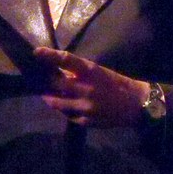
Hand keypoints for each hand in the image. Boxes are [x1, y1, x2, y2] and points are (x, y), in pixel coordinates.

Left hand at [33, 47, 149, 127]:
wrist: (136, 104)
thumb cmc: (117, 83)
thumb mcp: (100, 71)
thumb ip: (80, 73)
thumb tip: (61, 72)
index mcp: (91, 71)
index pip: (65, 60)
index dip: (49, 56)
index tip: (36, 52)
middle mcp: (85, 88)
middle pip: (56, 83)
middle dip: (47, 80)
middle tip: (40, 78)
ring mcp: (84, 106)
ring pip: (57, 102)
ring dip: (50, 97)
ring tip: (46, 94)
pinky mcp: (86, 120)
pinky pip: (68, 115)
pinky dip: (65, 110)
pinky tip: (65, 107)